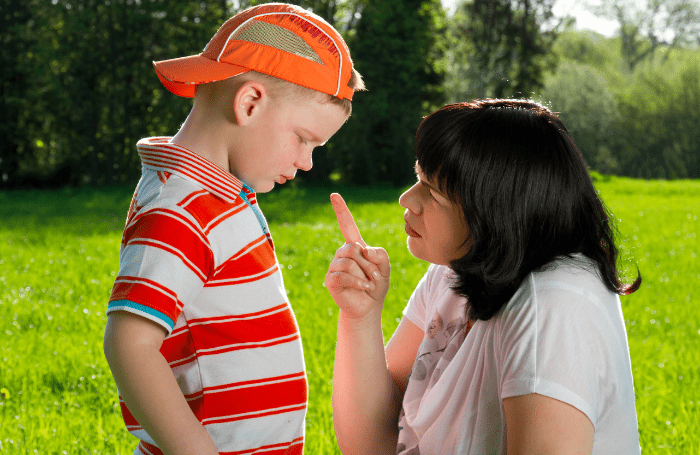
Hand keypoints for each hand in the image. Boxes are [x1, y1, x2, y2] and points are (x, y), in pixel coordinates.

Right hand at [325, 193, 390, 319]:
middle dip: (368, 264)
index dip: (341, 210)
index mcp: (356, 246)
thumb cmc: (376, 285)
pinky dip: (357, 283)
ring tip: (367, 284)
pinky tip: (363, 288)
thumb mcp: (385, 267)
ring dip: (364, 275)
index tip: (333, 195)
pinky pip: (342, 275)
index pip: (347, 225)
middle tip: (373, 277)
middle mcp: (343, 253)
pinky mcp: (330, 280)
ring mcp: (335, 266)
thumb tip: (362, 251)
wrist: (369, 306)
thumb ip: (380, 254)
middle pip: (353, 248)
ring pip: (348, 262)